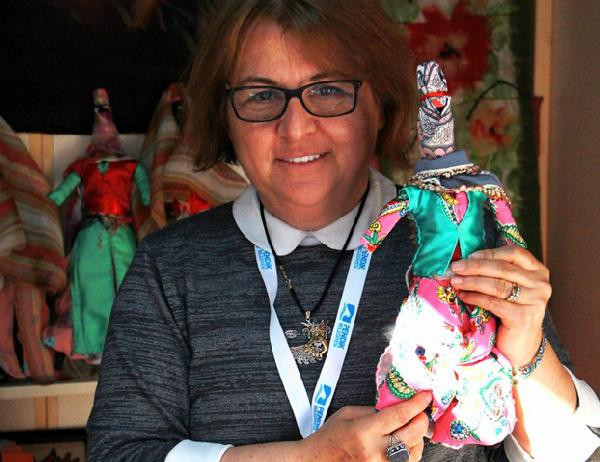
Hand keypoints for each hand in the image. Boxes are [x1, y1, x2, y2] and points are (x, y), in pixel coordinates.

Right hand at [301, 391, 431, 460]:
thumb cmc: (330, 437)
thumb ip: (374, 410)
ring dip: (418, 437)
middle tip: (421, 411)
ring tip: (412, 427)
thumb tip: (396, 406)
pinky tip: (406, 442)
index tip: (425, 396)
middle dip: (421, 419)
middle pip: (412, 434)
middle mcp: (375, 452)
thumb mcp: (348, 414)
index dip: (416, 404)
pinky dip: (410, 451)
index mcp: (364, 432)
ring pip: (414, 452)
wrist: (318, 461)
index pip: (399, 415)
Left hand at [449, 245, 550, 366]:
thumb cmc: (509, 311)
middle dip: (475, 267)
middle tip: (455, 268)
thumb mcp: (507, 286)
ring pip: (498, 285)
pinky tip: (463, 296)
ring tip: (455, 281)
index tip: (468, 256)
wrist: (520, 344)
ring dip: (472, 282)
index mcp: (538, 271)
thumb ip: (495, 271)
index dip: (489, 253)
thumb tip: (465, 259)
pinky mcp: (524, 317)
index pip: (514, 253)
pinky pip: (494, 303)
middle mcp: (541, 284)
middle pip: (503, 269)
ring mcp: (535, 301)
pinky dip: (476, 298)